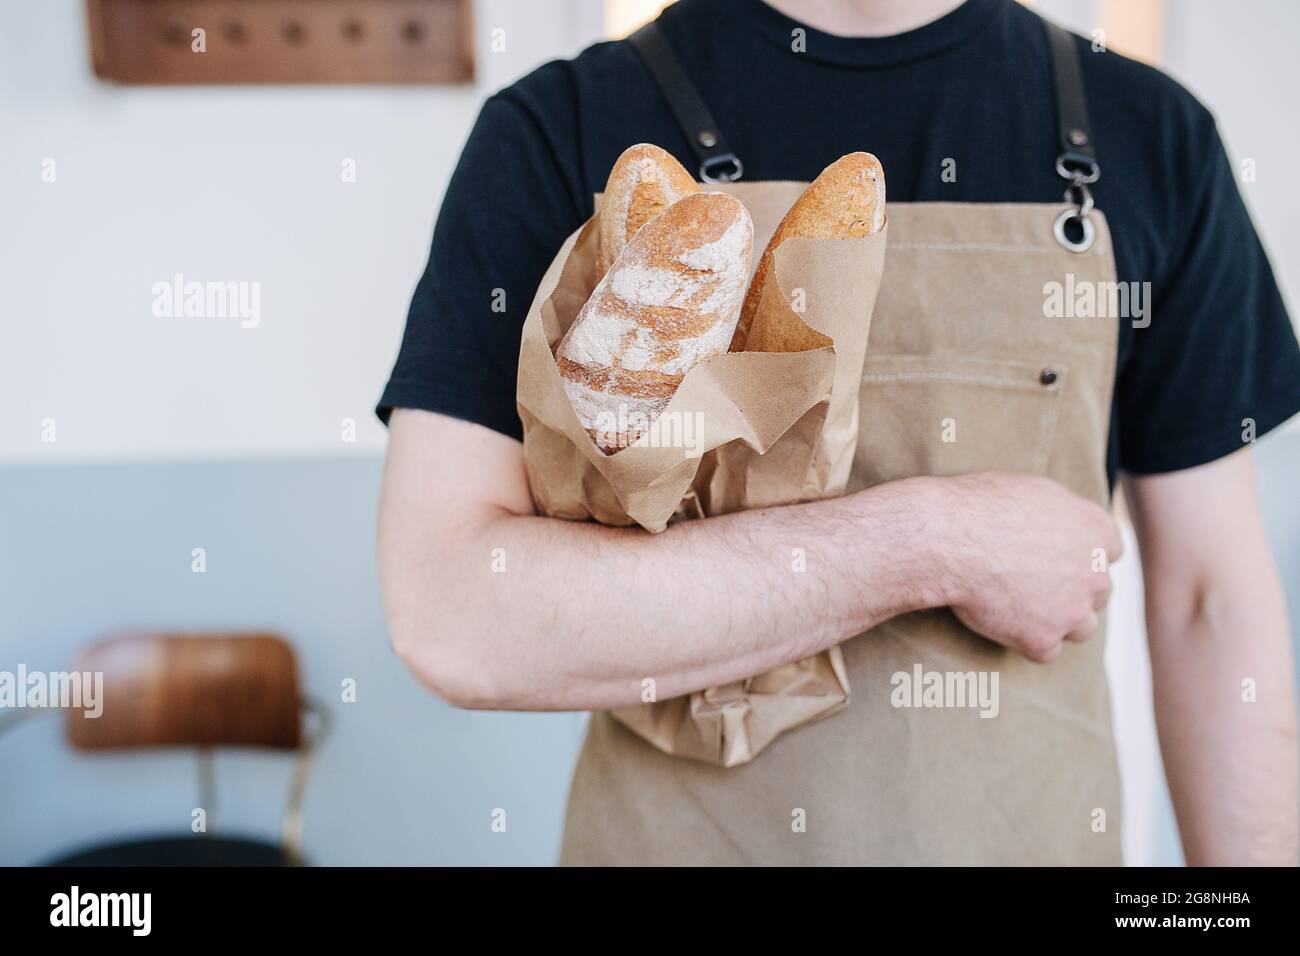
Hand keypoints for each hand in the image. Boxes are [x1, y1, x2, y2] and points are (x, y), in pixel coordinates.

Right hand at [935, 472, 1122, 661]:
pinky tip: (1002, 624)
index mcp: (1096, 530)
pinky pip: (1044, 651)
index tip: (1058, 556)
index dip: (1082, 556)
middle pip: (1098, 591)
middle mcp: (1095, 573)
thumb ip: (1061, 513)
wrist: (950, 540)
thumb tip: (1059, 523)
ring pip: (1081, 628)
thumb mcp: (1033, 490)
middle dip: (1072, 590)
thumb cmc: (980, 506)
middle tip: (1032, 583)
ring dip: (1058, 621)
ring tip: (1020, 610)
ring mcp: (1072, 611)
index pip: (1110, 550)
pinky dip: (1026, 642)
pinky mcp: (1042, 639)